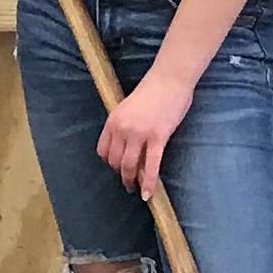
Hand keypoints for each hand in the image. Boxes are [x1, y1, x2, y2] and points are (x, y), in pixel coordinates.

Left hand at [97, 69, 190, 198]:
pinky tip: (148, 194)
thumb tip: (127, 146)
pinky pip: (151, 166)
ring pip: (130, 166)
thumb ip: (124, 125)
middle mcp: (122, 129)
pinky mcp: (158, 138)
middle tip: (127, 182)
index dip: (109, 162)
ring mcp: (140, 134)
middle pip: (115, 161)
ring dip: (131, 181)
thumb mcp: (128, 107)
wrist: (169, 79)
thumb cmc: (152, 90)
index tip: (117, 167)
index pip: (103, 150)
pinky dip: (149, 182)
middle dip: (121, 174)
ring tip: (135, 189)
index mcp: (113, 120)